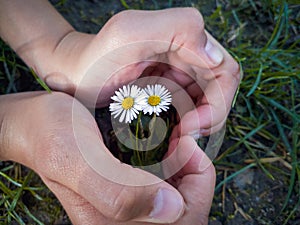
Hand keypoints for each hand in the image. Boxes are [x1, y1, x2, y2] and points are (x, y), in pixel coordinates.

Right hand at [0, 91, 214, 224]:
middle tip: (184, 141)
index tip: (187, 144)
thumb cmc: (50, 134)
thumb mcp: (77, 159)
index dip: (197, 184)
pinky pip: (167, 187)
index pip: (181, 221)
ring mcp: (124, 207)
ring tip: (178, 142)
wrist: (34, 124)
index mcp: (109, 223)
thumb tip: (171, 209)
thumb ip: (118, 191)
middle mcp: (121, 221)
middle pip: (185, 214)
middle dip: (195, 176)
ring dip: (188, 170)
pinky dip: (178, 167)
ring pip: (180, 201)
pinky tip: (169, 147)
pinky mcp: (125, 191)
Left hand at [37, 8, 239, 135]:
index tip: (192, 126)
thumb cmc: (94, 58)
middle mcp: (186, 51)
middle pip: (221, 88)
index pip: (225, 70)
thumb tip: (216, 56)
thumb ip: (178, 29)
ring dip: (200, 122)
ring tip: (178, 137)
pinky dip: (188, 121)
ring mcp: (179, 69)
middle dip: (210, 116)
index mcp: (184, 35)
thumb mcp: (128, 35)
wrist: (75, 74)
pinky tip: (173, 131)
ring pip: (209, 99)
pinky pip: (192, 105)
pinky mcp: (170, 84)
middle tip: (186, 137)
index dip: (218, 102)